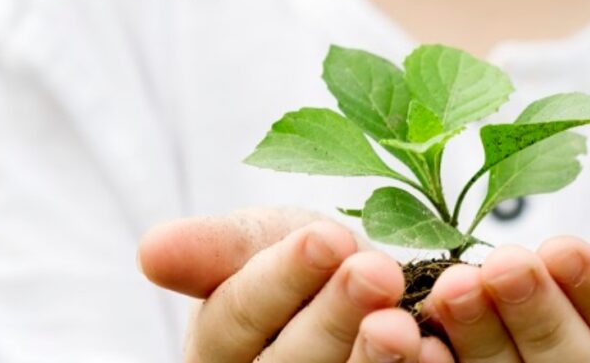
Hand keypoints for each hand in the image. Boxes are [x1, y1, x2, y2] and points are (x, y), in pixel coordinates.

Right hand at [137, 208, 453, 362]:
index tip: (327, 238)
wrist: (362, 288)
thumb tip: (151, 252)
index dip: (281, 279)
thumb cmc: (302, 264)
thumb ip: (218, 249)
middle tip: (376, 273)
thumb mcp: (262, 241)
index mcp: (221, 349)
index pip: (236, 318)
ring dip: (375, 360)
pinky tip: (438, 350)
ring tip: (404, 324)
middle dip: (333, 317)